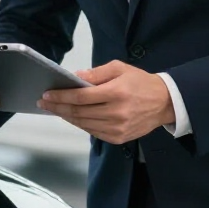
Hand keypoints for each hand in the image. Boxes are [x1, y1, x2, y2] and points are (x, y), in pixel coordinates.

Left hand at [37, 60, 175, 144]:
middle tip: (44, 102)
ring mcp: (117, 128)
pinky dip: (79, 124)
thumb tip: (74, 77)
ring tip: (54, 109)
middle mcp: (116, 113)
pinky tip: (71, 116)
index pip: (81, 97)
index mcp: (116, 93)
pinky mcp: (118, 138)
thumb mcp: (119, 69)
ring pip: (83, 124)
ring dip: (66, 117)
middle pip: (78, 112)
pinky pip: (92, 132)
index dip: (61, 96)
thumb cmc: (139, 82)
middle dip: (57, 107)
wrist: (164, 103)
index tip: (46, 94)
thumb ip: (96, 74)